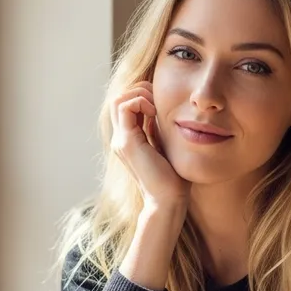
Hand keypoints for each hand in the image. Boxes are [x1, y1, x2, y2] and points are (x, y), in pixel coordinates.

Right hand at [110, 82, 189, 210]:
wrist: (168, 200)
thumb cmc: (172, 178)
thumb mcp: (163, 146)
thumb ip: (155, 130)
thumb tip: (156, 112)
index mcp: (128, 140)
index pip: (126, 105)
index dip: (142, 95)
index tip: (161, 103)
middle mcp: (120, 139)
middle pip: (118, 98)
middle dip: (140, 90)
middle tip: (159, 101)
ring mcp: (120, 141)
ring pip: (118, 99)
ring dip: (139, 94)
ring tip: (156, 106)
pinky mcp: (126, 143)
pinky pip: (125, 107)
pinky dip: (140, 102)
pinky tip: (155, 112)